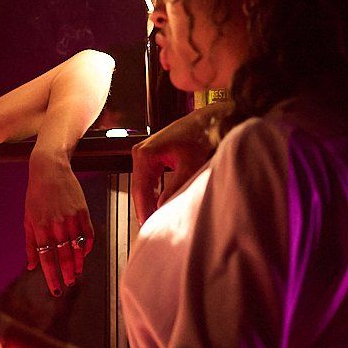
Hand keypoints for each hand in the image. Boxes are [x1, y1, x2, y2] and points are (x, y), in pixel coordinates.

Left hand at [25, 148, 92, 294]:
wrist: (50, 170)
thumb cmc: (35, 196)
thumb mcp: (27, 219)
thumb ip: (29, 244)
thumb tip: (31, 266)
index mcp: (40, 228)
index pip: (47, 259)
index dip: (52, 277)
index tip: (55, 290)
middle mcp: (56, 225)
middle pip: (64, 256)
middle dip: (67, 274)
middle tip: (69, 285)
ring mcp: (71, 218)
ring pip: (77, 248)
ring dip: (78, 264)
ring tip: (76, 274)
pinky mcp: (83, 211)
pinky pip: (88, 234)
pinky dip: (87, 247)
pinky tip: (84, 255)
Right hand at [130, 102, 226, 224]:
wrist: (207, 120)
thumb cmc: (200, 136)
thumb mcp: (189, 165)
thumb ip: (174, 188)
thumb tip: (161, 208)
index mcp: (145, 153)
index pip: (140, 189)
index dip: (143, 210)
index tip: (147, 225)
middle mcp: (140, 152)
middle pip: (139, 187)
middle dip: (145, 207)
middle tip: (150, 226)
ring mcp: (144, 153)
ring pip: (143, 184)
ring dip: (149, 200)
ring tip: (155, 218)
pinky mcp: (151, 155)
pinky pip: (148, 178)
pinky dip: (153, 191)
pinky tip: (158, 203)